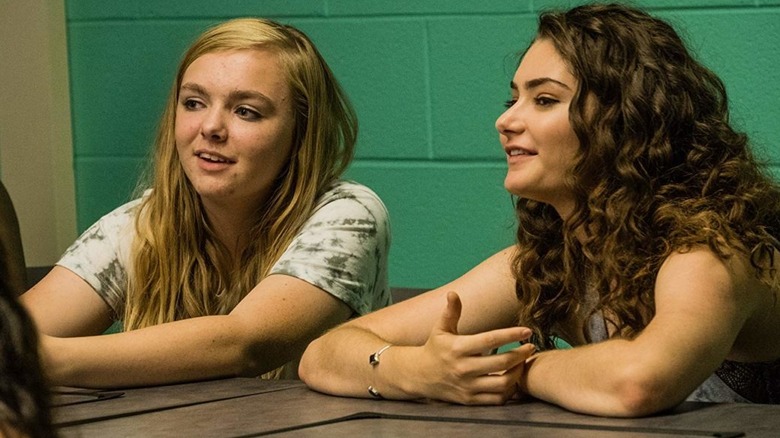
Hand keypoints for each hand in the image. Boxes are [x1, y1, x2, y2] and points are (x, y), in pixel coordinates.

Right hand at [413, 291, 534, 404]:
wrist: (419, 376)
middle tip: (531, 347)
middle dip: (521, 354)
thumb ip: (451, 312)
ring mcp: (467, 386)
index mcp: (458, 348)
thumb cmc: (434, 348)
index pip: (490, 340)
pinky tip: (512, 379)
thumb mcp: (440, 329)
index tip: (527, 331)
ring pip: (502, 383)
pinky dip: (509, 390)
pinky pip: (496, 399)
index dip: (512, 335)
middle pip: (502, 362)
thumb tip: (453, 293)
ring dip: (518, 373)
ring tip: (523, 363)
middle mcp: (463, 368)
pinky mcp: (470, 399)